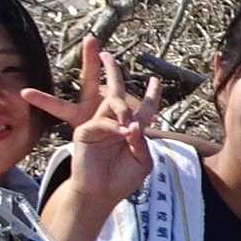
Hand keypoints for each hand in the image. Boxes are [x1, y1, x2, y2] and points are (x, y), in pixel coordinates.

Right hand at [24, 37, 161, 222]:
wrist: (102, 193)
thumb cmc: (123, 179)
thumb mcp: (142, 161)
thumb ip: (142, 143)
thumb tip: (134, 126)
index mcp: (132, 127)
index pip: (144, 108)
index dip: (152, 95)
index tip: (156, 80)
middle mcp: (114, 120)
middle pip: (113, 89)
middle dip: (108, 68)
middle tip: (99, 47)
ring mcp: (98, 123)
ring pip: (110, 101)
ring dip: (123, 107)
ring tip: (129, 125)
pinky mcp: (84, 131)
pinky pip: (104, 122)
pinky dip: (116, 128)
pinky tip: (124, 135)